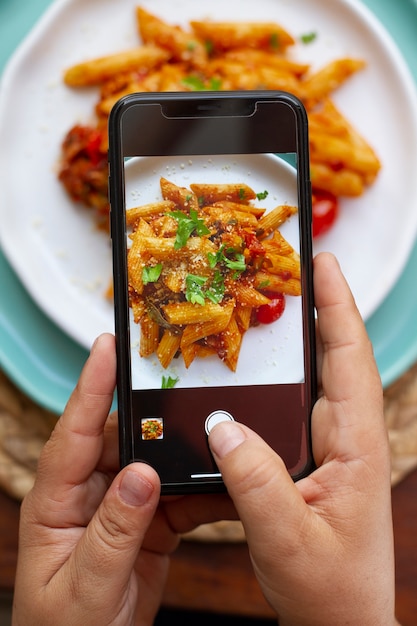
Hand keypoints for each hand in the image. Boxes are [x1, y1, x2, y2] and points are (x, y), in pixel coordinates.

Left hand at [12, 334, 231, 625]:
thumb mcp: (86, 588)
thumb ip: (114, 531)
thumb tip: (142, 475)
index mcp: (56, 502)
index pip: (73, 433)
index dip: (91, 386)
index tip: (108, 346)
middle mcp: (89, 493)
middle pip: (123, 436)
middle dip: (152, 410)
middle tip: (182, 378)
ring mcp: (121, 505)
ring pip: (156, 461)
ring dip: (184, 450)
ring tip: (215, 429)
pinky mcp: (148, 522)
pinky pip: (179, 495)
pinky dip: (203, 490)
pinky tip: (225, 485)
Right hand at [208, 252, 396, 625]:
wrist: (341, 622)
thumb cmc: (330, 590)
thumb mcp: (286, 538)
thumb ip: (252, 480)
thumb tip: (219, 424)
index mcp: (357, 446)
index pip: (350, 361)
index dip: (337, 307)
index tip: (323, 262)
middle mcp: (349, 436)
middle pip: (338, 357)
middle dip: (321, 307)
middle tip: (292, 269)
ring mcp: (334, 445)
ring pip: (319, 377)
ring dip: (303, 338)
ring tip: (275, 304)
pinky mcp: (316, 457)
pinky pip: (300, 404)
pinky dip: (286, 376)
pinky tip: (261, 370)